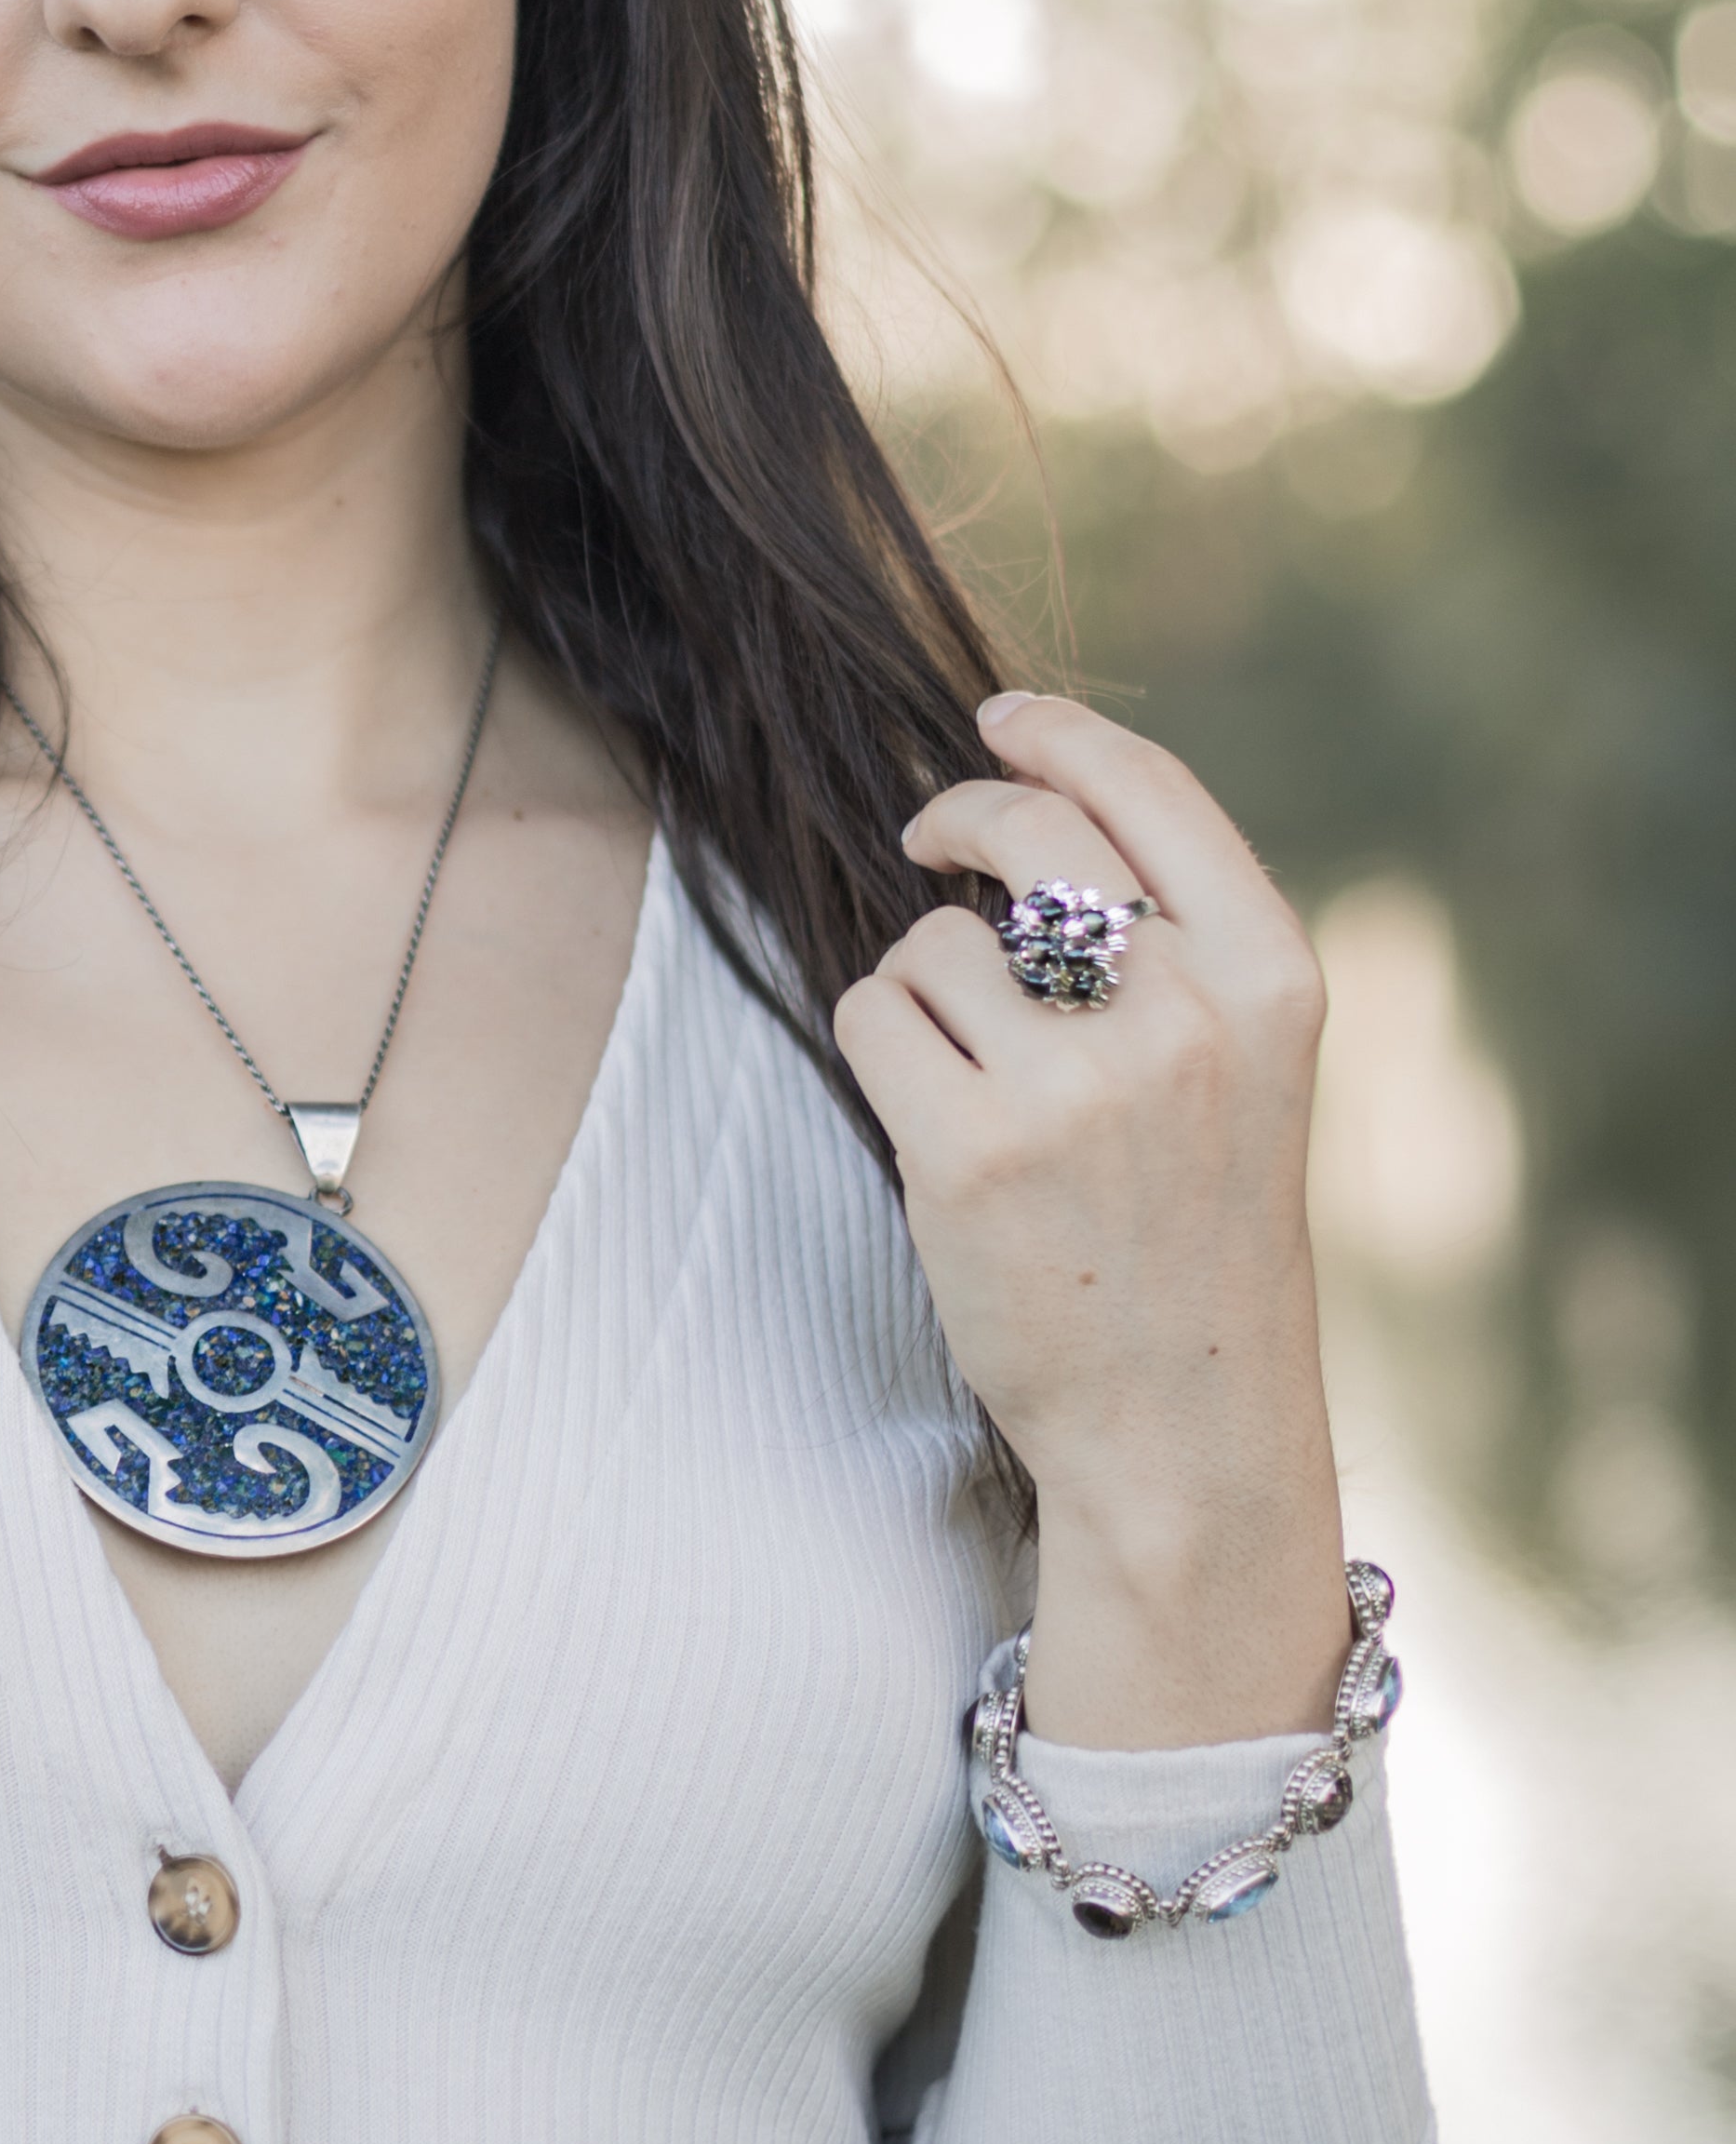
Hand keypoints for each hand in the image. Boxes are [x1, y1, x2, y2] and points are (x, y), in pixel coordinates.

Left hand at [834, 691, 1350, 1750]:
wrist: (1183, 1421)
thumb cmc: (1197, 1227)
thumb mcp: (1240, 1064)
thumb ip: (1171, 938)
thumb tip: (1025, 795)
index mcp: (1269, 980)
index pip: (1149, 792)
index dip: (1059, 735)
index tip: (1001, 722)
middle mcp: (1185, 1017)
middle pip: (1027, 836)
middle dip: (958, 817)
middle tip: (927, 839)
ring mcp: (1076, 1086)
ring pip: (934, 940)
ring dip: (924, 980)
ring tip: (978, 1070)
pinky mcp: (969, 1151)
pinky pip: (873, 1014)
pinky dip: (880, 1043)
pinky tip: (933, 1111)